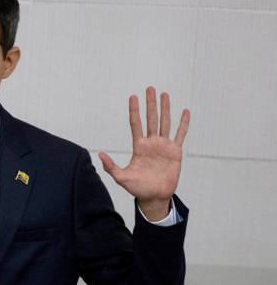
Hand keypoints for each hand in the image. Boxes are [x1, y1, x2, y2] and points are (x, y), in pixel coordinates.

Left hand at [99, 87, 189, 220]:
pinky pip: (180, 134)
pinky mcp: (175, 152)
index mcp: (139, 146)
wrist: (154, 196)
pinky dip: (183, 123)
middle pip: (151, 118)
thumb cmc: (137, 188)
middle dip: (150, 103)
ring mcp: (163, 146)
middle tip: (150, 88)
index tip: (133, 97)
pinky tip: (185, 112)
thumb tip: (100, 154)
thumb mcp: (122, 178)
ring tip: (164, 94)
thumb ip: (111, 166)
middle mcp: (151, 143)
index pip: (135, 124)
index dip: (134, 110)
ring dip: (165, 108)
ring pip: (165, 122)